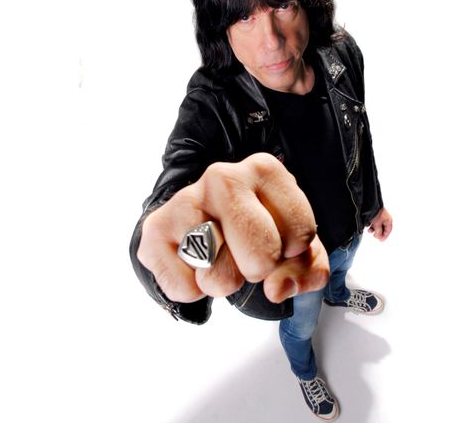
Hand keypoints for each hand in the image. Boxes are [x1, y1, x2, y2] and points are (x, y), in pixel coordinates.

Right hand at [137, 153, 330, 304]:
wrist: (202, 219)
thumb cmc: (257, 228)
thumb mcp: (295, 244)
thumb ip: (306, 270)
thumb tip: (277, 289)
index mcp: (265, 170)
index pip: (300, 235)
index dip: (293, 252)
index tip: (278, 239)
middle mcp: (222, 178)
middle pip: (261, 257)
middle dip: (258, 270)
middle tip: (246, 254)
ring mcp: (185, 201)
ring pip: (219, 277)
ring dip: (223, 281)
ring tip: (220, 257)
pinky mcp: (155, 229)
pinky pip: (184, 289)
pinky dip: (193, 290)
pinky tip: (194, 264)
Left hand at [367, 207, 392, 240]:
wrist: (370, 204)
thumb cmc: (376, 212)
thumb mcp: (377, 224)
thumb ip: (378, 232)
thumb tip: (378, 237)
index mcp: (388, 220)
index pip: (388, 230)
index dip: (384, 236)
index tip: (380, 240)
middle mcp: (385, 218)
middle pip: (383, 228)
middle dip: (378, 232)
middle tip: (374, 235)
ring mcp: (380, 216)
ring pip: (377, 225)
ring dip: (373, 229)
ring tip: (369, 230)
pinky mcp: (375, 214)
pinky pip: (374, 221)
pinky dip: (371, 224)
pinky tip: (368, 224)